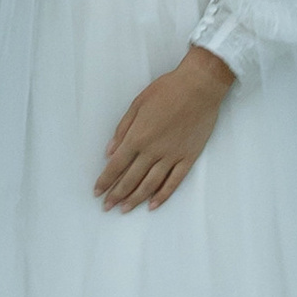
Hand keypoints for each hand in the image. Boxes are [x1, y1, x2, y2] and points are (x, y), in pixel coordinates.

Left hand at [96, 46, 233, 213]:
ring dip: (136, 199)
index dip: (105, 180)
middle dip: (116, 195)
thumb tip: (110, 152)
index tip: (97, 192)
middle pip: (131, 179)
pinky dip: (163, 195)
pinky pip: (174, 182)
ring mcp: (172, 156)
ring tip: (125, 209)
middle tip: (107, 207)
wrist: (199, 87)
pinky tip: (153, 205)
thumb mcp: (137, 104)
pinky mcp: (188, 157)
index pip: (116, 166)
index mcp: (137, 137)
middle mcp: (152, 151)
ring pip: (150, 184)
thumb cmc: (167, 90)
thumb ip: (122, 129)